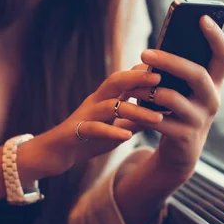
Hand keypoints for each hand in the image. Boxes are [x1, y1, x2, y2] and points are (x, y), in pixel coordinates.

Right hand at [27, 70, 163, 178]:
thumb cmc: (87, 138)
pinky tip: (127, 137)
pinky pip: (95, 129)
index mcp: (105, 98)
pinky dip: (111, 132)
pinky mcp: (76, 132)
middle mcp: (95, 102)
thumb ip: (134, 120)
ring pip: (110, 106)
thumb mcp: (116, 128)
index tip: (169, 70)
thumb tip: (160, 114)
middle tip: (161, 80)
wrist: (54, 153)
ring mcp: (85, 115)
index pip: (126, 78)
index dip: (145, 73)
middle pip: (116, 81)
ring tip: (157, 119)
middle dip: (137, 78)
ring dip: (135, 111)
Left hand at [128, 16, 223, 180]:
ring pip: (171, 98)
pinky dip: (141, 113)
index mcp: (215, 83)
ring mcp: (200, 120)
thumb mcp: (182, 91)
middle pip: (196, 74)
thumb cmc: (177, 111)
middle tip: (145, 52)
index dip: (216, 36)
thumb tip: (151, 54)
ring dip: (146, 90)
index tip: (201, 18)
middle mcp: (213, 100)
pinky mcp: (184, 137)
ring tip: (129, 86)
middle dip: (170, 61)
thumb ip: (176, 72)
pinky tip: (128, 108)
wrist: (180, 152)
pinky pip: (158, 120)